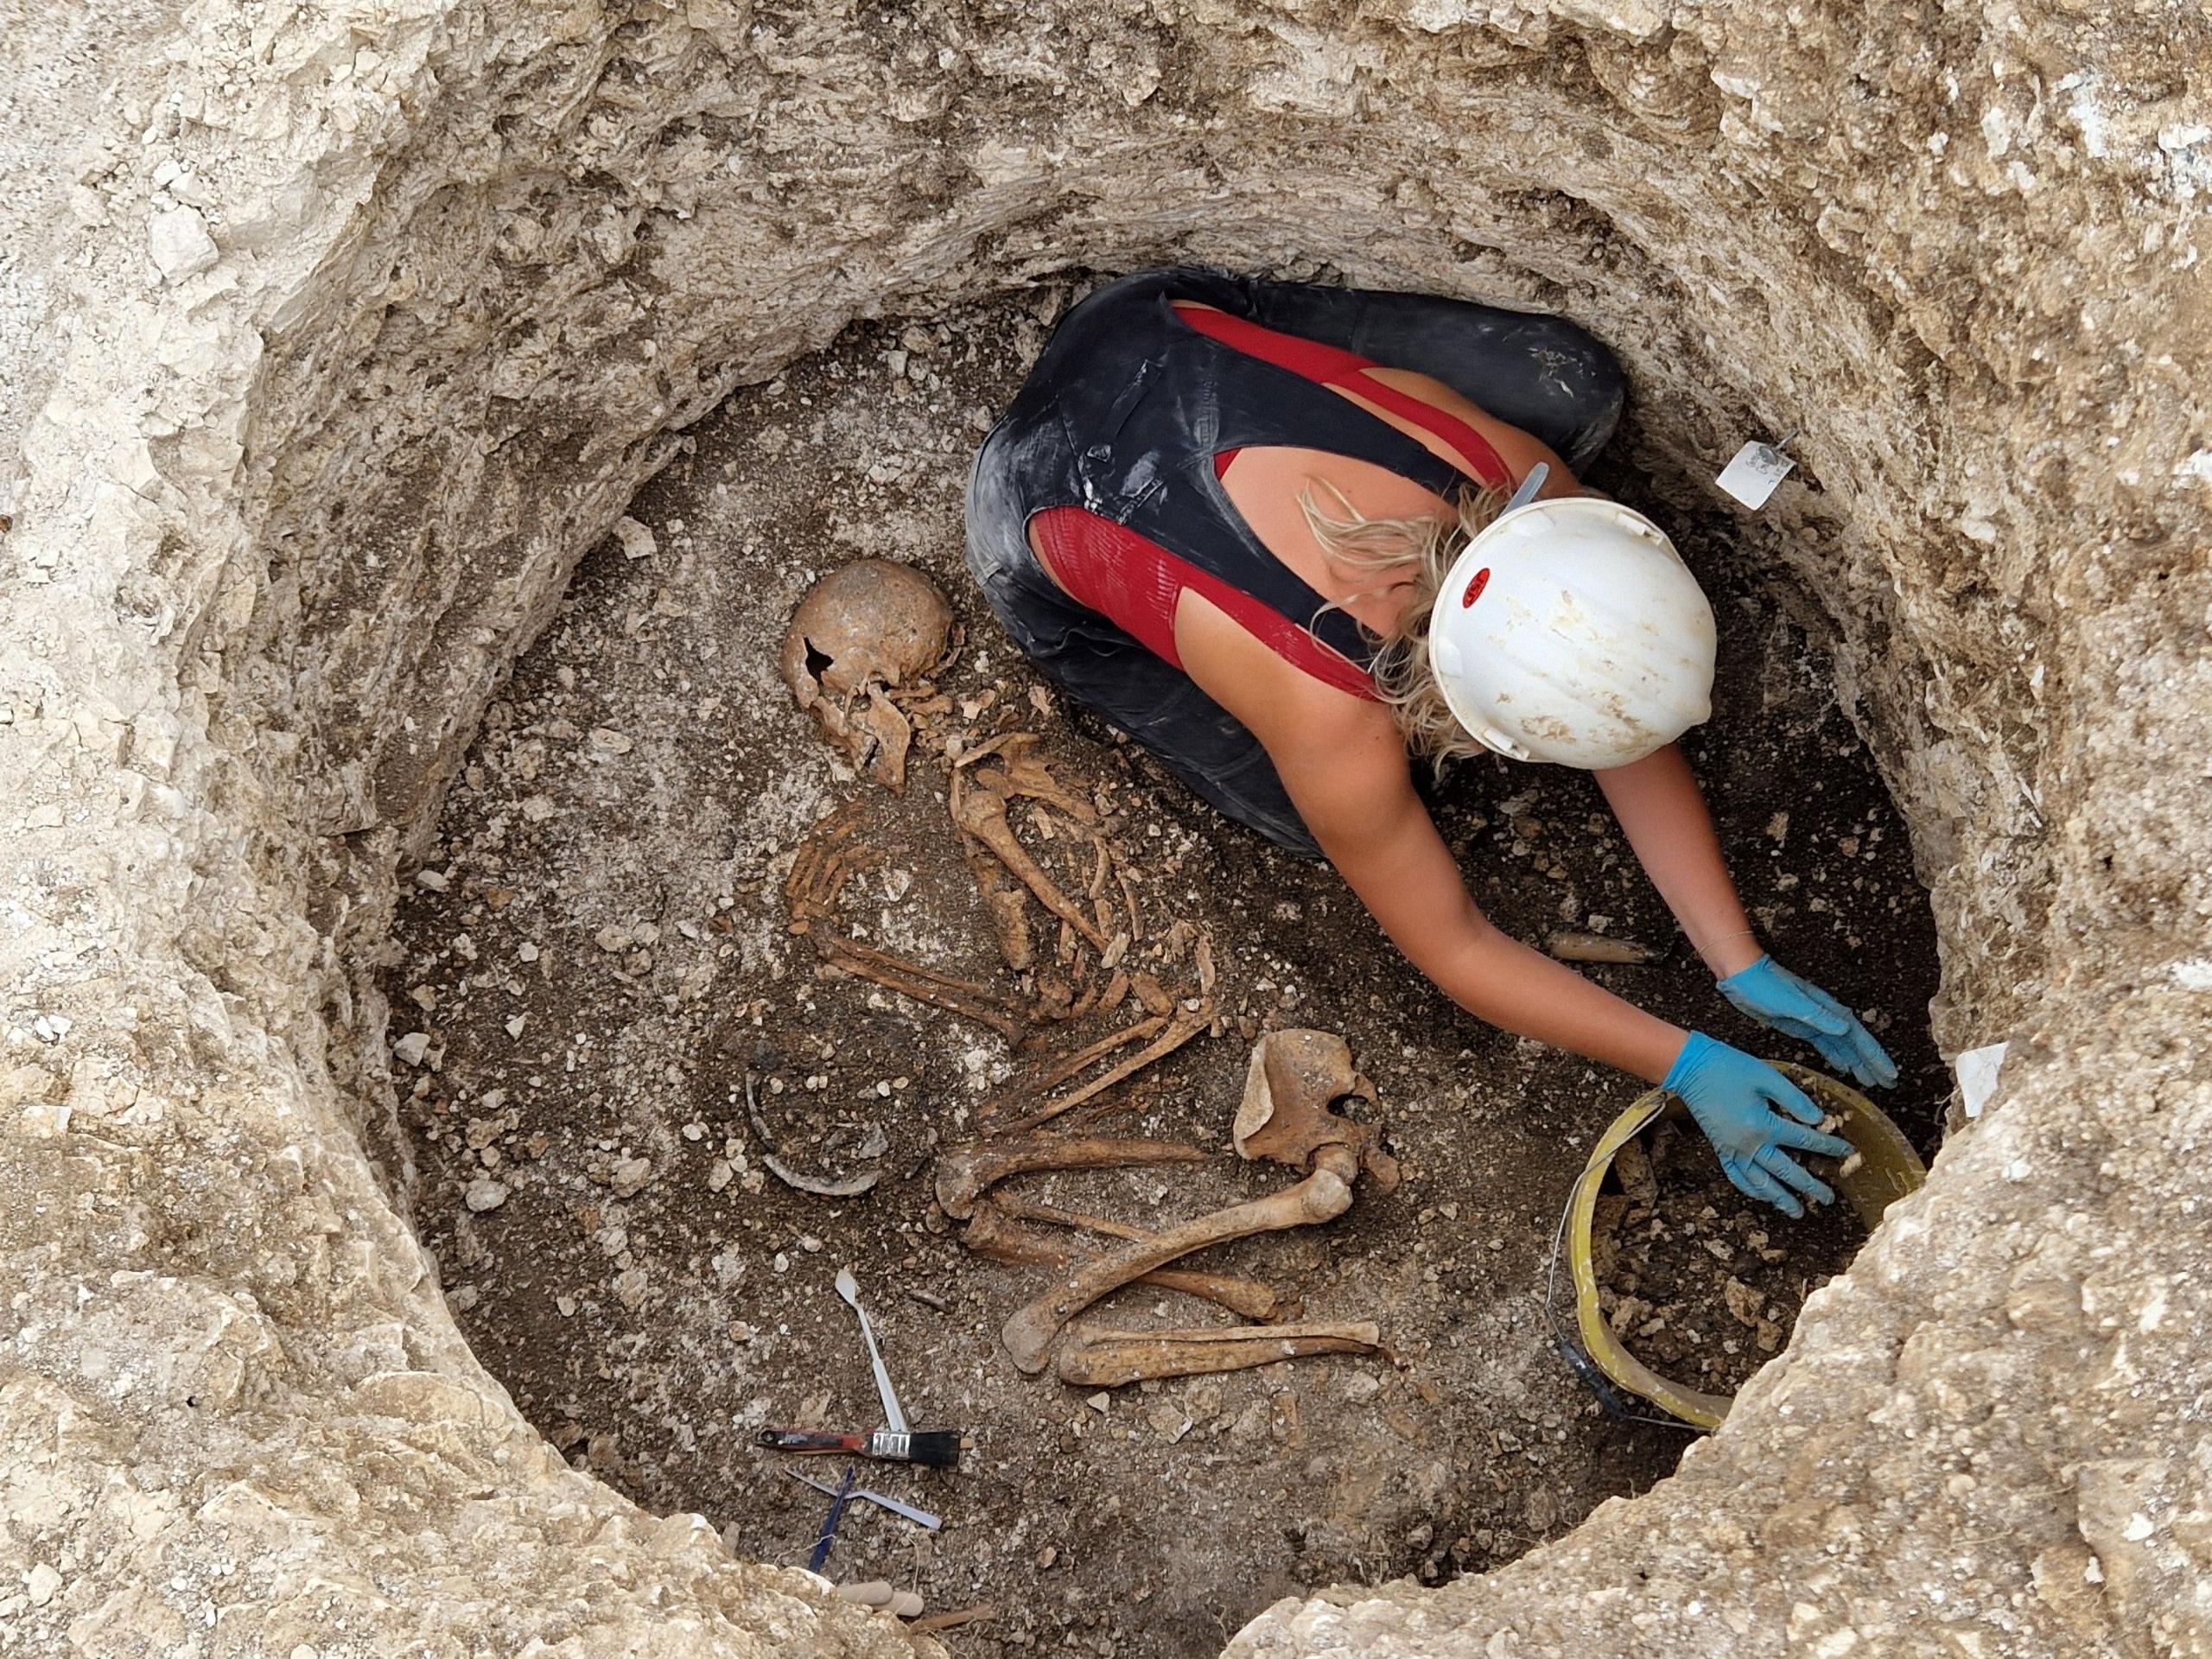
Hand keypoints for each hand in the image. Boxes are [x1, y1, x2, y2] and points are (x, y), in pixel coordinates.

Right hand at [1662, 1033, 1853, 1217]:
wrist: (1691, 1069)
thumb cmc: (1729, 1068)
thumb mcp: (1767, 1076)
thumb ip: (1795, 1099)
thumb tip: (1817, 1119)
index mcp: (1763, 1125)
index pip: (1804, 1140)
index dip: (1828, 1146)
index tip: (1847, 1150)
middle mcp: (1748, 1144)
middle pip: (1786, 1171)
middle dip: (1809, 1186)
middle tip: (1828, 1198)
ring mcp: (1732, 1149)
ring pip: (1759, 1182)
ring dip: (1780, 1198)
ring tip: (1797, 1210)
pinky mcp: (1720, 1149)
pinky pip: (1736, 1176)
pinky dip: (1750, 1189)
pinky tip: (1762, 1196)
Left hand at [1716, 955, 1897, 1088]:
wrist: (1742, 975)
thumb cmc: (1764, 985)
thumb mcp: (1790, 1002)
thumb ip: (1817, 1016)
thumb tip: (1845, 1029)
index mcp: (1827, 1009)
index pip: (1858, 1036)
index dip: (1875, 1055)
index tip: (1889, 1073)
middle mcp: (1826, 1015)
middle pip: (1855, 1043)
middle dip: (1873, 1063)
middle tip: (1888, 1083)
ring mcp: (1814, 1021)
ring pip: (1843, 1046)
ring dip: (1858, 1063)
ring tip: (1871, 1082)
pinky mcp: (1801, 1026)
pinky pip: (1825, 1045)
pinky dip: (1837, 1057)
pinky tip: (1844, 1068)